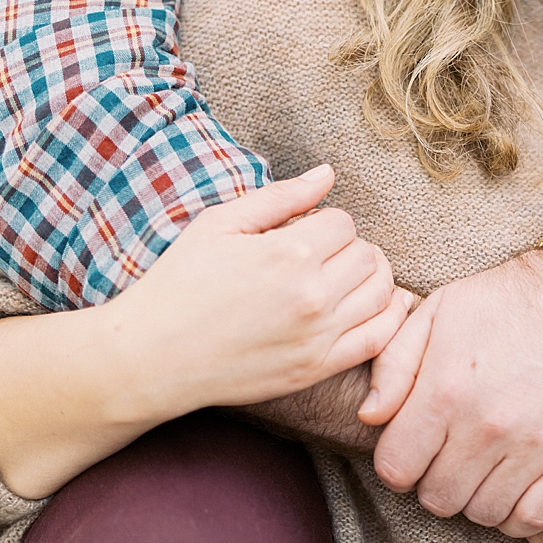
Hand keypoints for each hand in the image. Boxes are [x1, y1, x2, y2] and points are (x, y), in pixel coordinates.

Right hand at [99, 164, 413, 419]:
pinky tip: (380, 304)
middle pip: (368, 254)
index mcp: (289, 252)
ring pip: (382, 292)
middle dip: (349, 247)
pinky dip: (390, 316)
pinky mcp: (318, 368)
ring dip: (373, 277)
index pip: (343, 222)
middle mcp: (312, 294)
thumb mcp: (219, 224)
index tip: (303, 233)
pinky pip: (380, 338)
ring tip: (346, 276)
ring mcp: (318, 335)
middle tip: (323, 255)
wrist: (152, 356)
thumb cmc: (179, 283)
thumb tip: (328, 174)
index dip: (325, 222)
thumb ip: (280, 197)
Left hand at [359, 250, 542, 535]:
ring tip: (483, 466)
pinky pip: (533, 518)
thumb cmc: (507, 300)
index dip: (398, 462)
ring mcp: (538, 445)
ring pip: (483, 512)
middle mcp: (489, 425)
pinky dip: (516, 514)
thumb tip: (369, 417)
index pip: (396, 469)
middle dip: (434, 480)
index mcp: (447, 389)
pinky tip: (514, 486)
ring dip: (475, 496)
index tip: (415, 447)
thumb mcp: (437, 312)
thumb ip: (394, 365)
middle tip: (450, 456)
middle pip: (438, 498)